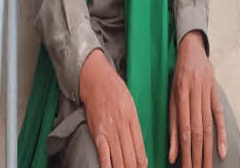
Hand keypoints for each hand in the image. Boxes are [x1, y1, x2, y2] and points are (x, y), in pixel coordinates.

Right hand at [79, 49, 146, 167]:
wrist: (98, 80)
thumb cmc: (115, 92)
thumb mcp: (131, 106)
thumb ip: (133, 125)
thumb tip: (137, 144)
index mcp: (133, 120)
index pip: (140, 147)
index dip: (141, 162)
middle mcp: (123, 127)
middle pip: (130, 155)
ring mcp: (110, 131)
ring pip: (118, 157)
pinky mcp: (97, 133)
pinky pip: (103, 153)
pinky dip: (107, 165)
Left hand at [169, 31, 227, 167]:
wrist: (191, 48)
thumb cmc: (178, 75)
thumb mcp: (170, 98)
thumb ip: (171, 126)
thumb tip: (172, 154)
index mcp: (180, 97)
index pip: (183, 131)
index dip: (186, 152)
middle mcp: (194, 96)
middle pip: (197, 132)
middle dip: (197, 155)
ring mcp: (207, 93)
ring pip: (208, 126)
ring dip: (208, 149)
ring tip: (207, 166)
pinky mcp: (216, 92)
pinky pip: (219, 115)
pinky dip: (221, 133)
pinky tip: (222, 151)